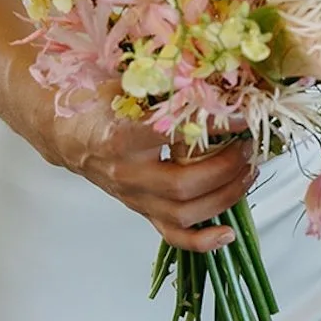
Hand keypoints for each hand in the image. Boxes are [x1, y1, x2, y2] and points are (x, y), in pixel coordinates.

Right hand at [42, 86, 256, 250]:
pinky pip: (172, 236)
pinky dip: (202, 241)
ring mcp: (135, 198)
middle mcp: (127, 173)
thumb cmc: (102, 105)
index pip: (175, 135)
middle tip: (248, 146)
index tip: (242, 115)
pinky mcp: (142, 212)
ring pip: (184, 214)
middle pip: (183, 185)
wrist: (71, 133)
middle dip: (226, 168)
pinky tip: (227, 234)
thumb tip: (217, 79)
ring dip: (225, 196)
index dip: (214, 127)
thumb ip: (167, 85)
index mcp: (121, 137)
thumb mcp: (130, 85)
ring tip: (248, 172)